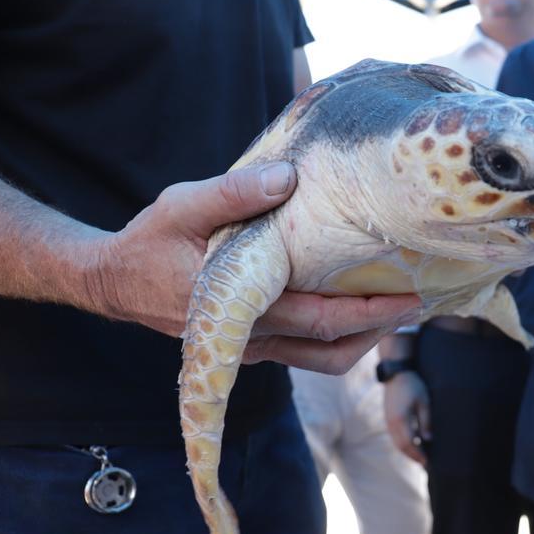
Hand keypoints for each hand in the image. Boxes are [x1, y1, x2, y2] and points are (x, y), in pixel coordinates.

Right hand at [90, 162, 420, 374]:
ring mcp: (253, 347)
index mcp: (242, 307)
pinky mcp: (252, 344)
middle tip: (421, 303)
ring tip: (397, 310)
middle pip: (330, 349)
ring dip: (361, 339)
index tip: (411, 299)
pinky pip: (303, 350)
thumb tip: (288, 176)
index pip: (319, 320)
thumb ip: (233, 193)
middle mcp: (253, 338)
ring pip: (319, 358)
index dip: (369, 314)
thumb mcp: (182, 204)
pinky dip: (336, 335)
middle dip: (379, 329)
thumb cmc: (149, 240)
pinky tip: (358, 306)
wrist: (113, 281)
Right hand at [382, 371, 431, 465]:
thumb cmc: (413, 386)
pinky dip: (403, 444)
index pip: (409, 443)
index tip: (427, 461)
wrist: (396, 375)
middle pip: (401, 446)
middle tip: (425, 463)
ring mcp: (388, 422)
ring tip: (420, 456)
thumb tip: (428, 439)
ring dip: (407, 451)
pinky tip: (413, 444)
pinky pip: (394, 437)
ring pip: (396, 443)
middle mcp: (391, 423)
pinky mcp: (388, 419)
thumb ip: (426, 421)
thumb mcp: (424, 401)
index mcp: (401, 419)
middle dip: (413, 456)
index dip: (418, 454)